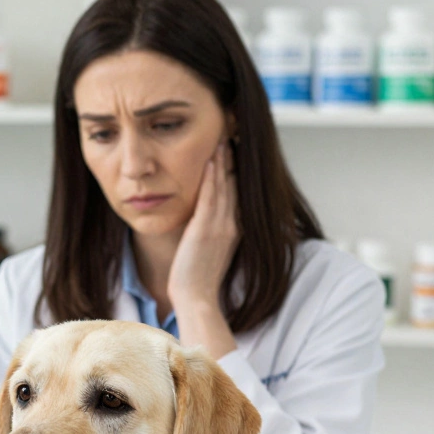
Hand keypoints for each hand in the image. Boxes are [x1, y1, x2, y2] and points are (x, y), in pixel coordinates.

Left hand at [168, 141, 238, 310]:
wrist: (195, 297)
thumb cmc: (198, 278)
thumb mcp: (212, 251)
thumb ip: (214, 233)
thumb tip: (207, 221)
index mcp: (235, 229)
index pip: (238, 193)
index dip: (237, 171)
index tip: (234, 151)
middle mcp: (232, 225)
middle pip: (235, 184)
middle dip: (233, 160)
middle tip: (231, 135)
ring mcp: (220, 226)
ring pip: (224, 186)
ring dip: (222, 161)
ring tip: (222, 139)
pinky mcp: (204, 230)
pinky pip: (209, 197)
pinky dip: (211, 177)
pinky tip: (209, 160)